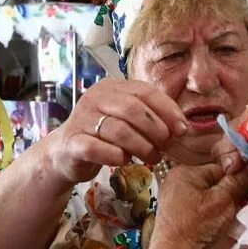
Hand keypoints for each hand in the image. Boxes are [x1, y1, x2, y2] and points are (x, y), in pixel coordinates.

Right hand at [48, 79, 187, 184]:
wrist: (66, 153)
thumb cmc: (104, 136)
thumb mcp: (127, 120)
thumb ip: (150, 117)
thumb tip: (181, 128)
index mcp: (112, 87)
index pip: (145, 91)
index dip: (167, 110)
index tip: (182, 130)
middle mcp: (95, 98)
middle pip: (133, 109)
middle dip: (156, 130)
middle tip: (165, 147)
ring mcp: (82, 119)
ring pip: (119, 130)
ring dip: (141, 147)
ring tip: (152, 158)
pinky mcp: (72, 142)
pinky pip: (98, 148)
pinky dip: (115, 156)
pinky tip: (124, 161)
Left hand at [151, 161, 247, 248]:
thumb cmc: (197, 226)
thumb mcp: (223, 201)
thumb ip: (238, 182)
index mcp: (185, 171)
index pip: (220, 167)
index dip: (237, 178)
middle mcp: (177, 182)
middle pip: (214, 183)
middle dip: (230, 194)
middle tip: (242, 206)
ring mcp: (175, 200)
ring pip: (209, 197)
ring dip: (223, 207)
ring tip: (232, 218)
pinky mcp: (178, 216)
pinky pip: (201, 210)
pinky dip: (212, 216)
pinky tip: (219, 226)